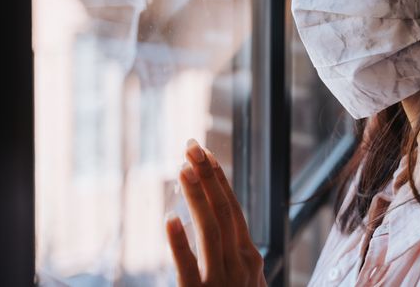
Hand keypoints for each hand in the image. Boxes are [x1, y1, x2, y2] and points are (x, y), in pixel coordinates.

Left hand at [165, 139, 266, 286]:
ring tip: (184, 168)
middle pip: (223, 210)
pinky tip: (168, 219)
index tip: (205, 153)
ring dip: (197, 195)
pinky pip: (188, 267)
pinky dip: (179, 242)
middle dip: (207, 174)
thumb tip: (235, 238)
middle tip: (192, 145)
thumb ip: (239, 260)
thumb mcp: (248, 283)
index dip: (218, 179)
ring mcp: (222, 280)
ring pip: (210, 230)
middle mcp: (241, 264)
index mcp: (250, 257)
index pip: (233, 208)